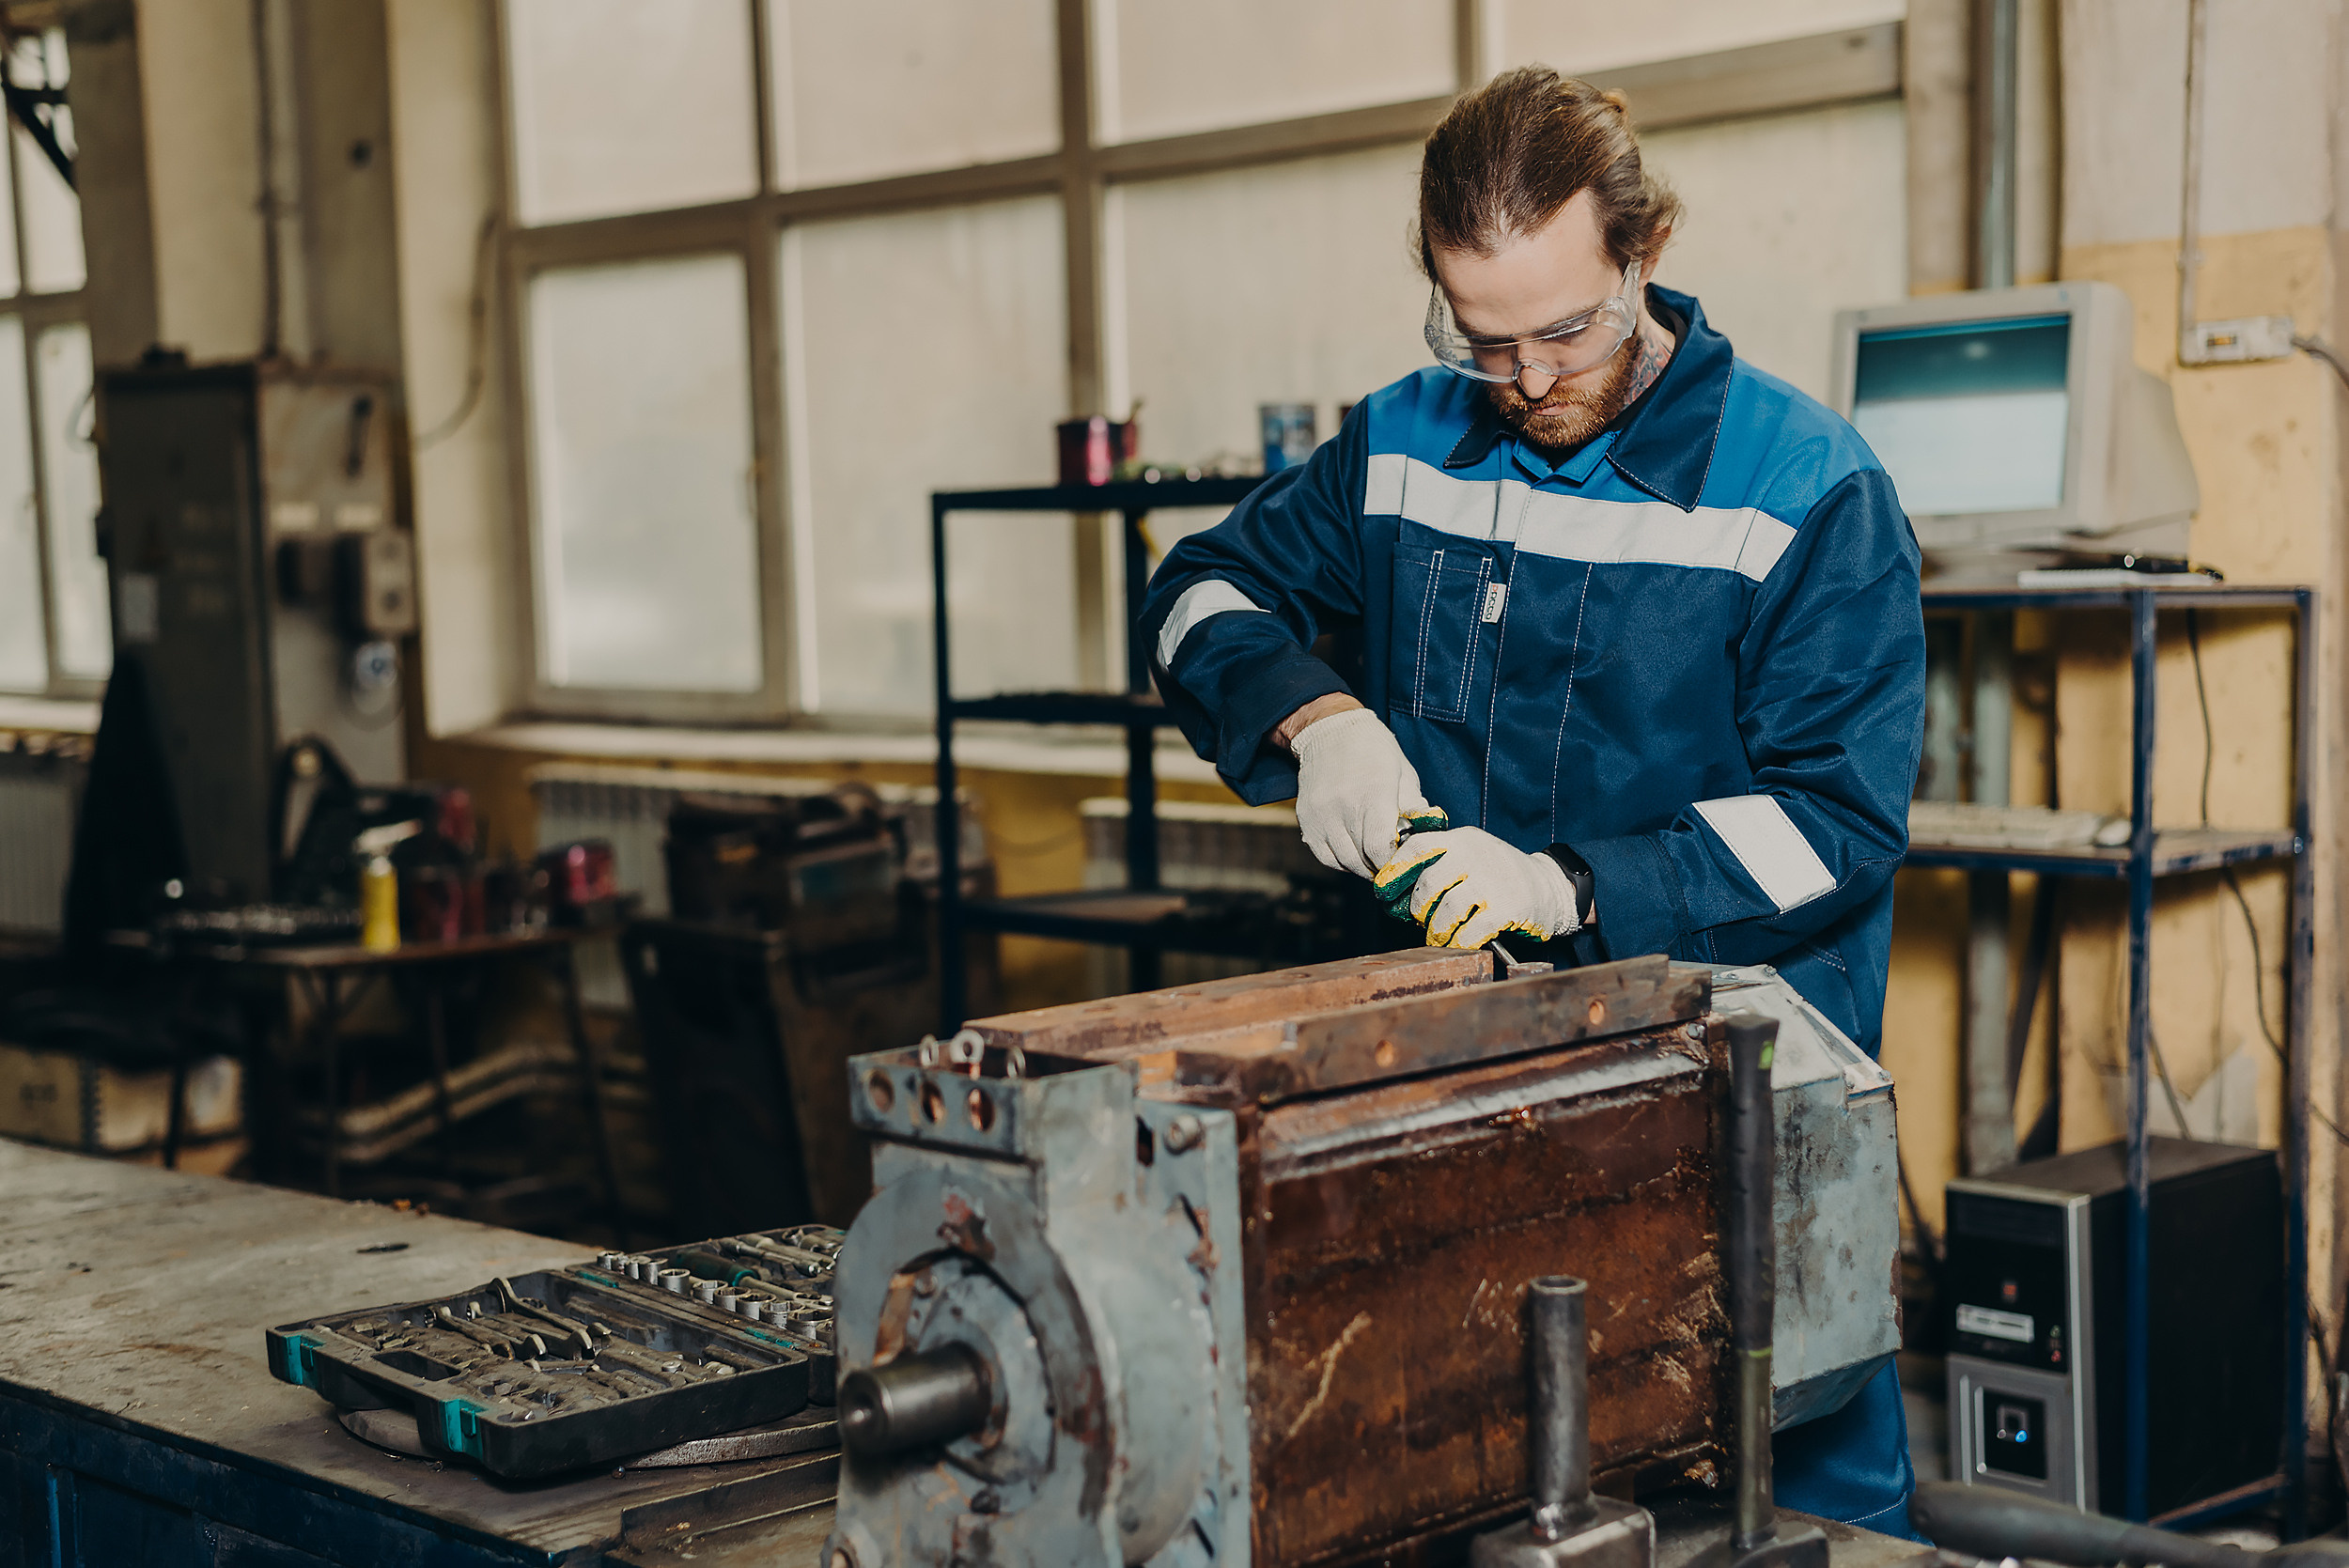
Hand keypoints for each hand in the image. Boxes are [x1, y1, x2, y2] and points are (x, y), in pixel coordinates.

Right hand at [1289, 708, 1430, 877]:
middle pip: (1362, 859)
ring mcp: (1321, 814)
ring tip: (1374, 859)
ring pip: (1343, 861)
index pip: (1379, 847)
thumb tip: (1426, 837)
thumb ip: (1414, 808)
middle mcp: (1343, 806)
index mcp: (1373, 794)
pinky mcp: (1306, 819)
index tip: (1402, 860)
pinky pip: (1324, 855)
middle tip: (1392, 863)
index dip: (1392, 861)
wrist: (1330, 729)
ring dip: (1362, 866)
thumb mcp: (1403, 773)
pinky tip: (1354, 853)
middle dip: (1380, 866)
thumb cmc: (1374, 750)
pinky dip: (1341, 861)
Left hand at [1372, 827, 1580, 947]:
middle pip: (1428, 884)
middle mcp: (1476, 855)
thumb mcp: (1473, 856)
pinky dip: (1459, 943)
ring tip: (1439, 938)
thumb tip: (1398, 892)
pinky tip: (1460, 945)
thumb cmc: (1502, 878)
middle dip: (1419, 909)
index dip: (1395, 869)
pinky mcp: (1508, 907)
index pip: (1418, 846)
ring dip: (1437, 931)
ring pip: (1446, 911)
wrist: (1553, 888)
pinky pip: (1469, 932)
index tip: (1382, 890)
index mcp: (1463, 839)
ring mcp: (1493, 880)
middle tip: (1422, 921)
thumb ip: (1442, 864)